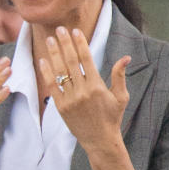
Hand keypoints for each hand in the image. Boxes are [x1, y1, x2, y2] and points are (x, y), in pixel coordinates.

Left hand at [38, 26, 129, 152]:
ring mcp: (70, 99)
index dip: (80, 43)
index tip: (75, 31)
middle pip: (71, 61)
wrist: (99, 140)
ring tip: (49, 39)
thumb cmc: (112, 117)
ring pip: (60, 71)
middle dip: (64, 43)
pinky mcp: (60, 107)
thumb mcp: (121, 97)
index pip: (86, 59)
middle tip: (59, 29)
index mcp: (97, 86)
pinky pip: (51, 86)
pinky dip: (46, 73)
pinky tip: (43, 60)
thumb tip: (126, 57)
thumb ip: (119, 76)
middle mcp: (83, 91)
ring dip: (53, 54)